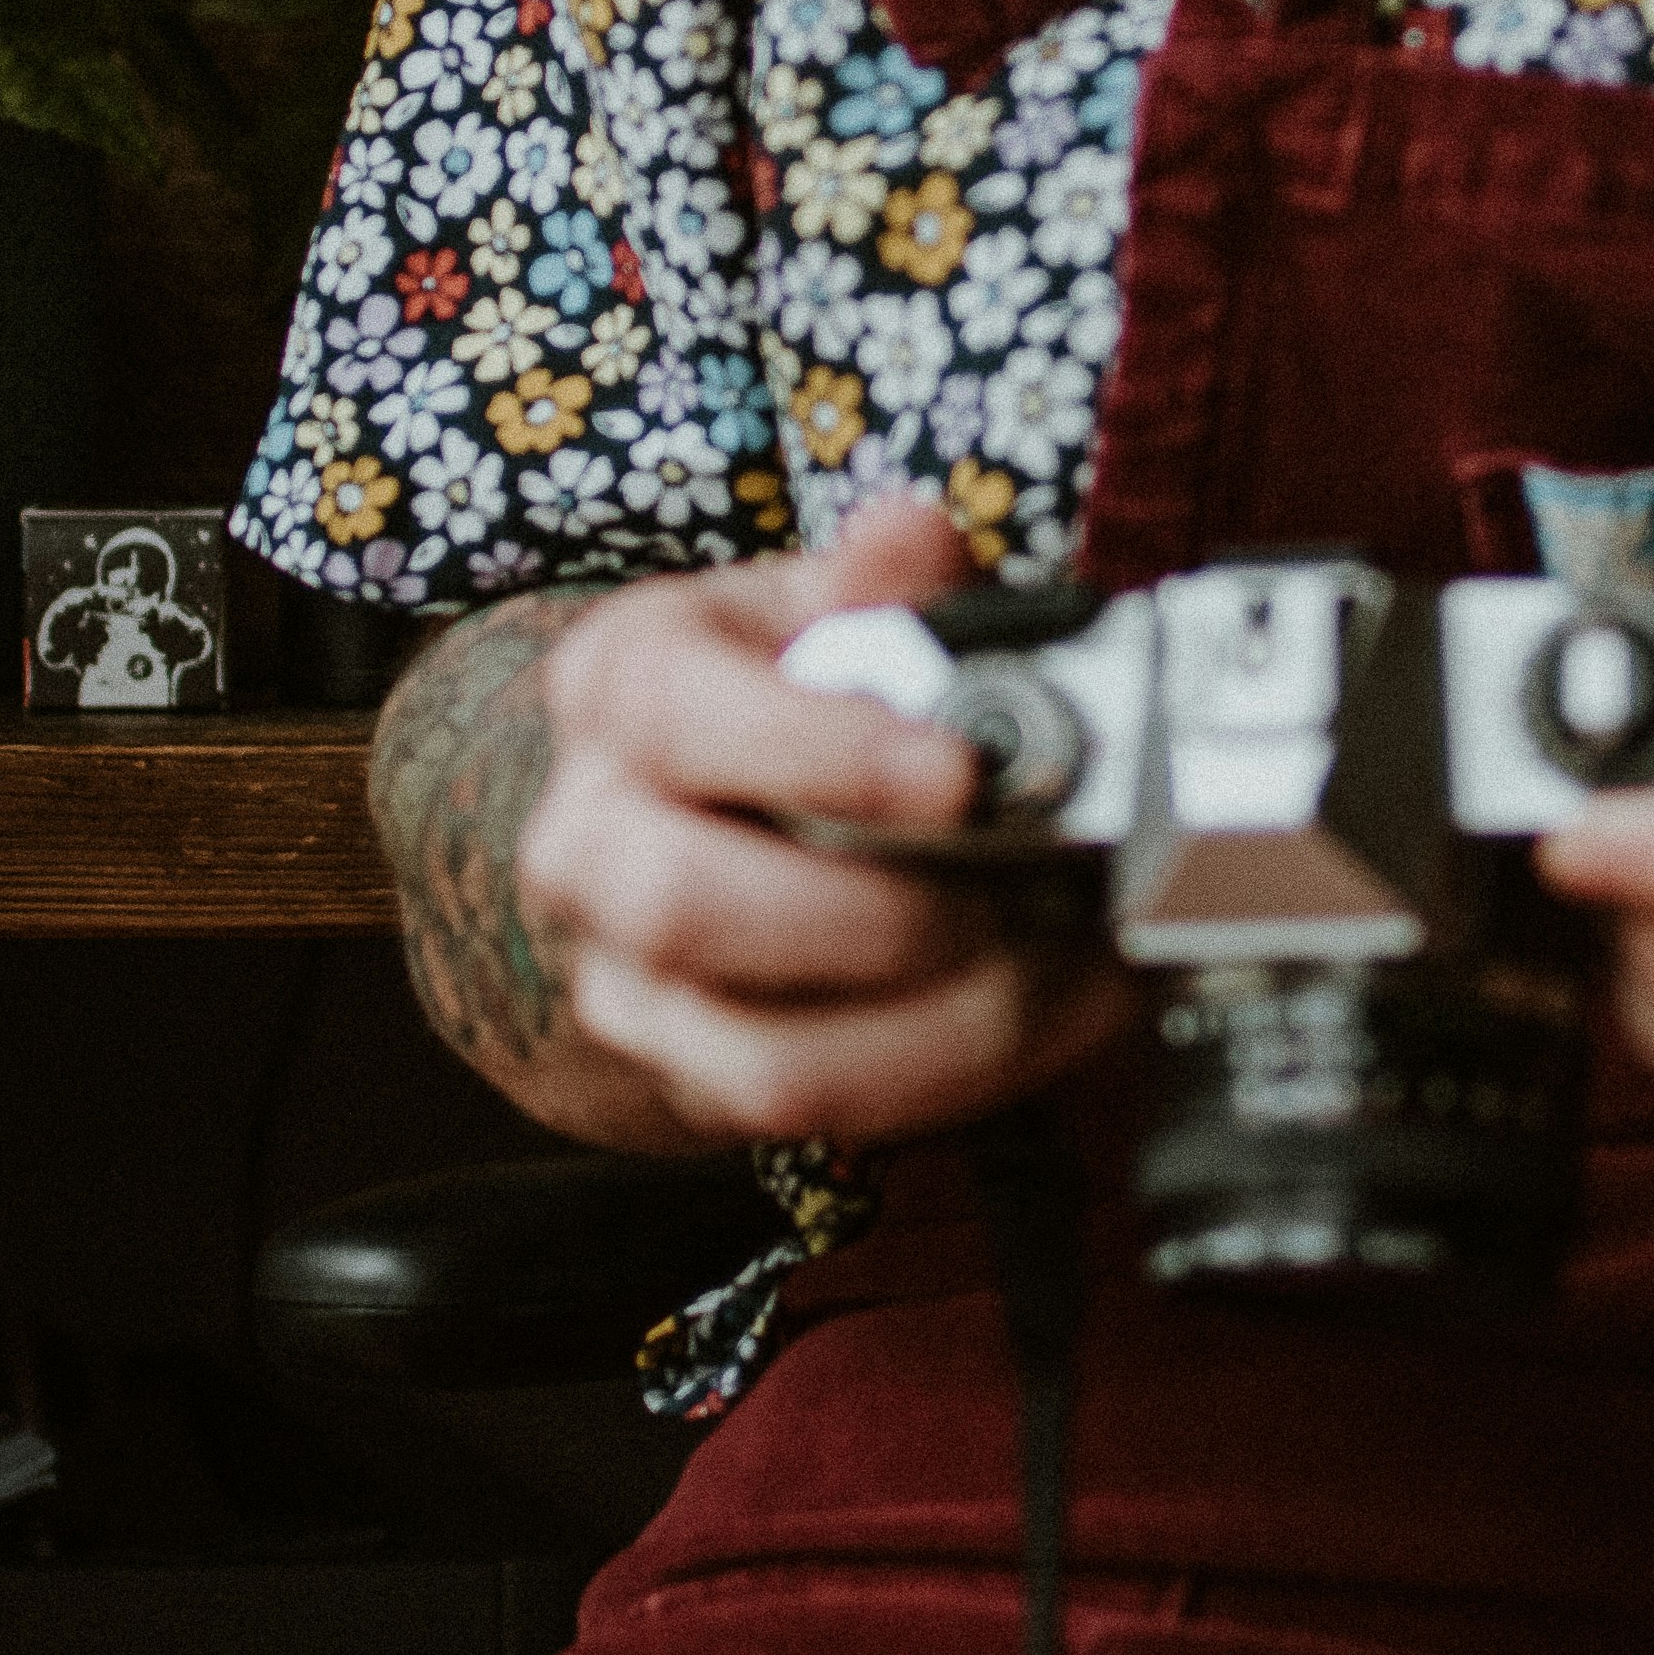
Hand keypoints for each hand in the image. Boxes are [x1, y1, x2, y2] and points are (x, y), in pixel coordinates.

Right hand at [521, 493, 1142, 1145]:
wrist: (705, 825)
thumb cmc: (791, 699)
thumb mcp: (829, 609)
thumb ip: (885, 581)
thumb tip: (911, 542)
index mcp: (620, 686)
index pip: (678, 716)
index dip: (819, 750)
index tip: (961, 772)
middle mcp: (589, 839)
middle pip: (687, 906)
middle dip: (889, 915)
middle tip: (1028, 889)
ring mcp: (625, 977)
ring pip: (763, 1054)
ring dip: (947, 1026)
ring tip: (1064, 967)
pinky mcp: (685, 1079)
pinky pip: (812, 1112)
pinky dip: (952, 1079)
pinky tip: (1045, 1018)